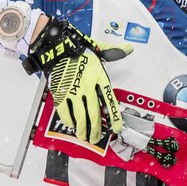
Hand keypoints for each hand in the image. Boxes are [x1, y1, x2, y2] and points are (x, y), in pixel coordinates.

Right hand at [22, 17, 131, 140]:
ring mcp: (73, 92)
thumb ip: (114, 51)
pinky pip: (64, 112)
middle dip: (96, 129)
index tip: (116, 128)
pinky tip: (71, 125)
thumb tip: (129, 48)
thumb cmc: (78, 50)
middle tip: (96, 138)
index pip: (110, 101)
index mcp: (99, 78)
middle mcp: (88, 87)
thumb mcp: (99, 49)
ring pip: (80, 116)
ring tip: (84, 136)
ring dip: (83, 129)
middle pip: (94, 114)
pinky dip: (68, 120)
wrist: (57, 47)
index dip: (114, 117)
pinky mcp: (59, 93)